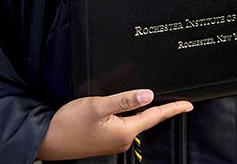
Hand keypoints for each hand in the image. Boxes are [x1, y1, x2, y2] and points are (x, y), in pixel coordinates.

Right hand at [37, 89, 192, 159]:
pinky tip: (131, 106)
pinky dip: (131, 113)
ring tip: (156, 98)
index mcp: (124, 131)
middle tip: (177, 98)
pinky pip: (125, 123)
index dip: (173, 108)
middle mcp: (122, 139)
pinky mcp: (105, 139)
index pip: (155, 116)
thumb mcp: (98, 106)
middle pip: (148, 118)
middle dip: (162, 108)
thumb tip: (148, 94)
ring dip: (145, 110)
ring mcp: (113, 140)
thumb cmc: (69, 124)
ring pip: (136, 120)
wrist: (47, 139)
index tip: (189, 105)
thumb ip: (124, 100)